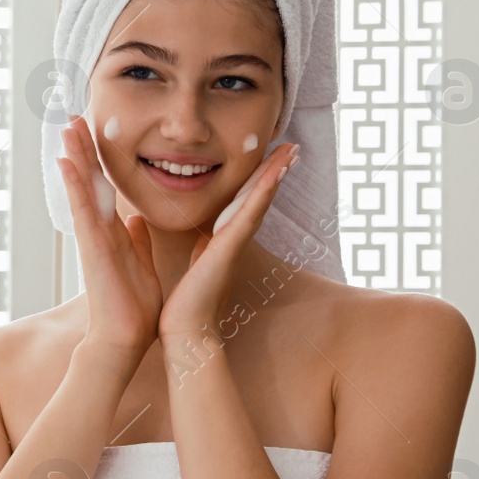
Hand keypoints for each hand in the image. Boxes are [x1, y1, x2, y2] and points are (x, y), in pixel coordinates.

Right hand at [56, 114, 161, 359]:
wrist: (126, 337)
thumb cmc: (135, 306)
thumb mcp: (142, 263)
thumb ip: (137, 240)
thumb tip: (136, 219)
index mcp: (113, 232)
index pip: (105, 188)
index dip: (100, 160)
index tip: (94, 132)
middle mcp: (99, 230)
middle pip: (89, 182)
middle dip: (82, 150)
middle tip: (73, 117)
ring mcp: (92, 237)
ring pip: (82, 189)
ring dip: (74, 157)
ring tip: (66, 127)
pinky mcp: (91, 248)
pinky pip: (81, 210)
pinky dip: (73, 185)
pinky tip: (65, 162)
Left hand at [158, 141, 299, 338]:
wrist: (186, 331)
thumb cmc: (187, 304)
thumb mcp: (194, 265)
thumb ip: (200, 249)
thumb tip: (199, 239)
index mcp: (224, 242)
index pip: (243, 204)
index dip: (257, 181)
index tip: (271, 159)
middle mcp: (235, 240)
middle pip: (258, 198)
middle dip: (274, 171)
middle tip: (292, 147)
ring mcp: (235, 244)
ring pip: (259, 201)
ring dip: (275, 174)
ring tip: (291, 151)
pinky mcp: (230, 249)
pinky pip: (249, 215)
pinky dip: (262, 193)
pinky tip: (273, 174)